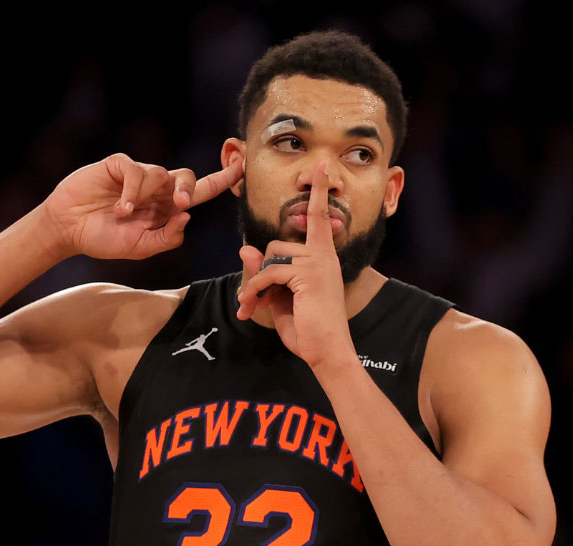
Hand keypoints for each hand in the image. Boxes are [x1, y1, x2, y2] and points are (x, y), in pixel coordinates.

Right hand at [43, 153, 242, 259]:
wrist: (68, 230)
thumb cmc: (103, 239)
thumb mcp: (139, 248)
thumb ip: (165, 237)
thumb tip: (187, 217)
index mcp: (166, 208)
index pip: (200, 191)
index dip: (222, 179)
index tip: (242, 167)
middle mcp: (157, 189)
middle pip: (187, 177)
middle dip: (188, 187)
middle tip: (180, 203)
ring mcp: (138, 176)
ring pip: (160, 174)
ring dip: (145, 196)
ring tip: (123, 215)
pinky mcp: (118, 166)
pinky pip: (134, 170)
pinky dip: (130, 190)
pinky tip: (119, 208)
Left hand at [235, 160, 358, 371]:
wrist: (328, 353)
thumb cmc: (308, 329)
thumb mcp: (281, 298)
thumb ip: (265, 273)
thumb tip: (245, 248)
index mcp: (323, 259)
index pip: (319, 218)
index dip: (318, 192)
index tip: (318, 166)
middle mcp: (323, 256)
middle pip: (276, 245)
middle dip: (260, 273)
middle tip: (252, 300)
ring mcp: (317, 263)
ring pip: (270, 258)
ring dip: (256, 283)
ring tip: (252, 306)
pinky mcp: (308, 274)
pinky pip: (269, 272)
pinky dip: (256, 289)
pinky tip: (255, 306)